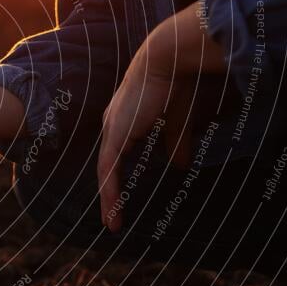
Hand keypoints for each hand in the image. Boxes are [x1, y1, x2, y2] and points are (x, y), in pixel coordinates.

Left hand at [97, 2, 225, 231]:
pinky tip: (113, 207)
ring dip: (109, 199)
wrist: (166, 62)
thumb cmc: (174, 84)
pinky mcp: (116, 135)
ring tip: (113, 223)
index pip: (117, 156)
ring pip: (105, 172)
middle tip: (112, 219)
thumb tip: (181, 165)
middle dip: (110, 194)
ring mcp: (111, 130)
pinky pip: (108, 169)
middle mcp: (112, 126)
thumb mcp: (176, 121)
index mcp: (124, 121)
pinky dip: (110, 190)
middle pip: (107, 167)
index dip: (119, 178)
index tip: (121, 199)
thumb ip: (176, 142)